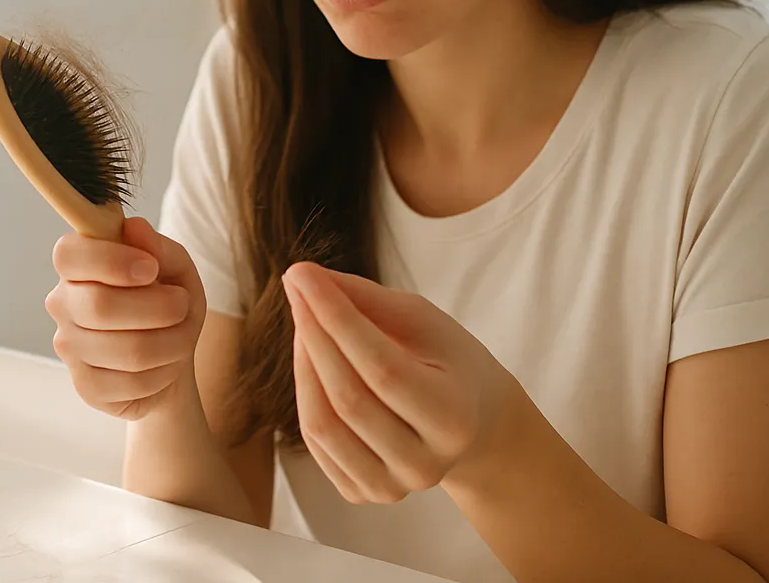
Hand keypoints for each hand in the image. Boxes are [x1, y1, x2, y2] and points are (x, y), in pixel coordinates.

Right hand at [44, 217, 207, 420]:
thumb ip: (160, 248)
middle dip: (158, 307)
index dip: (111, 260)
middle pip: (100, 306)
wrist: (170, 356)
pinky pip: (134, 382)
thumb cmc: (167, 301)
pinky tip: (164, 363)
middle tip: (181, 305)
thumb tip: (134, 227)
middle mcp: (63, 304)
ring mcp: (70, 348)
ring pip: (128, 350)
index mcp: (78, 266)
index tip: (150, 268)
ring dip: (173, 342)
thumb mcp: (177, 269)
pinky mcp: (86, 387)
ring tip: (181, 336)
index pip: (68, 255)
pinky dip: (165, 371)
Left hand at [282, 261, 526, 504]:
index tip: (303, 274)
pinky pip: (316, 441)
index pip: (382, 367)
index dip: (337, 319)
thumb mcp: (425, 322)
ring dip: (303, 363)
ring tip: (305, 319)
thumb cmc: (448, 363)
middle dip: (314, 333)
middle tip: (297, 284)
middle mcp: (424, 465)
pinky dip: (306, 392)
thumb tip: (305, 278)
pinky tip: (312, 358)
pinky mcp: (361, 493)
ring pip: (323, 425)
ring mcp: (391, 487)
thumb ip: (368, 300)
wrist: (471, 424)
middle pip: (349, 397)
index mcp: (453, 419)